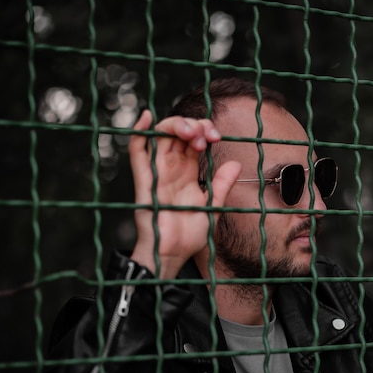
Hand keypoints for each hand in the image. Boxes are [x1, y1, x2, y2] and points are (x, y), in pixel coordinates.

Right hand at [129, 110, 240, 278]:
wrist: (174, 255)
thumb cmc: (189, 235)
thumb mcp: (212, 206)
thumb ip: (222, 185)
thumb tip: (236, 164)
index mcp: (187, 173)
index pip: (192, 141)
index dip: (204, 131)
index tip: (218, 137)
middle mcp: (170, 169)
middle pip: (177, 134)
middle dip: (193, 125)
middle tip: (208, 135)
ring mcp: (156, 173)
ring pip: (159, 136)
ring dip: (175, 125)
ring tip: (192, 131)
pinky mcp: (145, 181)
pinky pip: (137, 152)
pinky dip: (139, 132)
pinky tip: (146, 117)